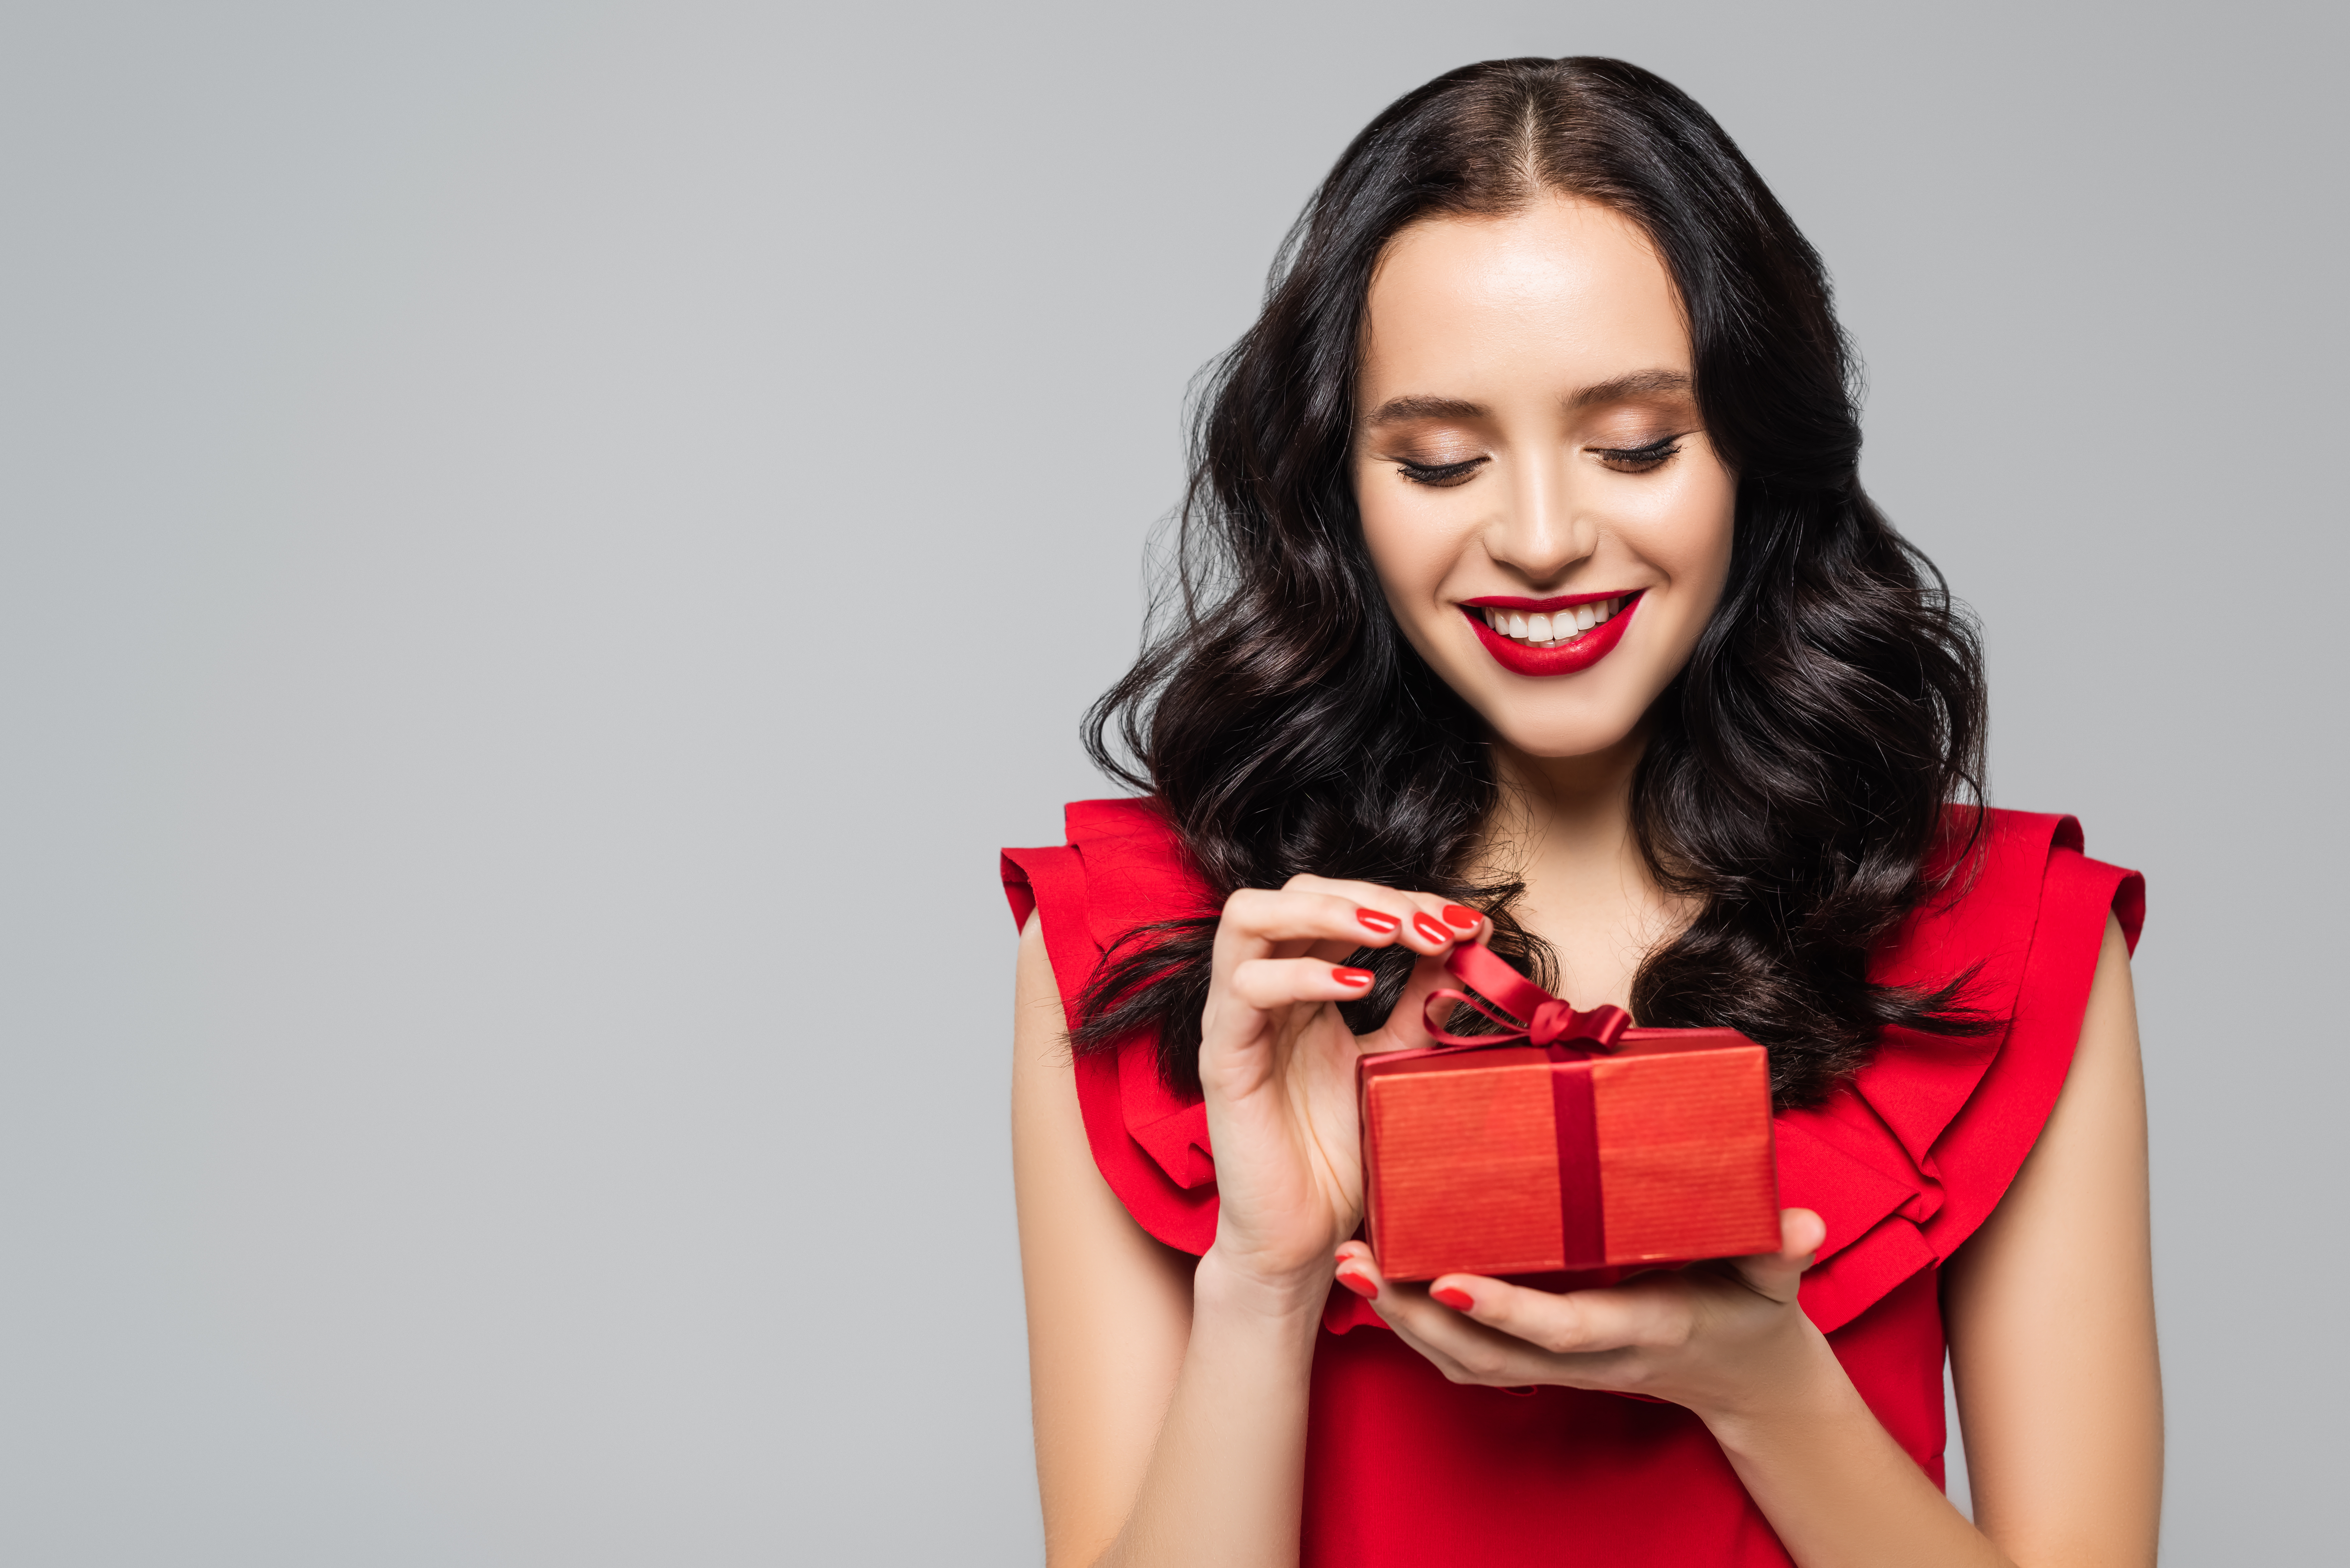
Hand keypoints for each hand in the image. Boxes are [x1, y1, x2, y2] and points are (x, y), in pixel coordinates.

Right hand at [1195, 877, 1483, 1299]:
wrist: (1304, 1237)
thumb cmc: (1342, 1154)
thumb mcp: (1398, 1062)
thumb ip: (1422, 1004)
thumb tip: (1466, 942)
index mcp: (1303, 985)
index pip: (1340, 904)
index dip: (1405, 899)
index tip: (1469, 923)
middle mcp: (1263, 990)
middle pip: (1293, 890)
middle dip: (1370, 894)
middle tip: (1433, 925)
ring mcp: (1235, 1020)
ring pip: (1248, 916)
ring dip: (1326, 911)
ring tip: (1390, 932)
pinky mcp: (1222, 1059)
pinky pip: (1245, 989)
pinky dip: (1301, 974)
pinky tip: (1357, 986)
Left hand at [1331, 1209, 1833, 1422]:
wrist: (1752, 1376)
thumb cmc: (1755, 1311)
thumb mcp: (1775, 1279)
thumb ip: (1782, 1251)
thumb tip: (1803, 1223)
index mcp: (1638, 1326)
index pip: (1561, 1330)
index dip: (1507, 1312)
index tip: (1450, 1283)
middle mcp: (1589, 1355)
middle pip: (1487, 1353)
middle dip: (1416, 1315)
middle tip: (1355, 1264)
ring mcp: (1562, 1364)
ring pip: (1466, 1361)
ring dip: (1402, 1320)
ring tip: (1349, 1268)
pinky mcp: (1545, 1358)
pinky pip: (1471, 1357)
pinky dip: (1421, 1330)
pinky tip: (1383, 1286)